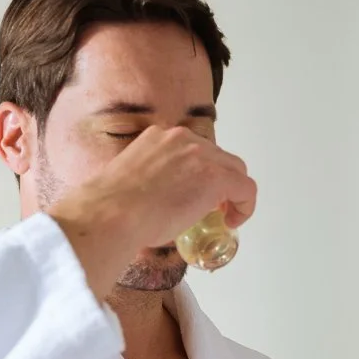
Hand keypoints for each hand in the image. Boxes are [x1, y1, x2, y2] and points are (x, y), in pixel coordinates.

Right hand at [48, 125, 256, 298]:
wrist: (112, 213)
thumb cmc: (112, 206)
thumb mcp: (133, 179)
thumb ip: (153, 179)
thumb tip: (162, 200)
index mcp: (159, 136)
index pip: (195, 150)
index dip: (202, 173)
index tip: (197, 194)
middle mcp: (182, 139)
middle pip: (219, 157)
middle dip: (221, 181)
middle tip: (214, 207)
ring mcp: (201, 155)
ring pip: (235, 170)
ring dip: (233, 193)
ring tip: (223, 216)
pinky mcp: (216, 177)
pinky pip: (246, 189)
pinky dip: (245, 206)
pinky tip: (232, 222)